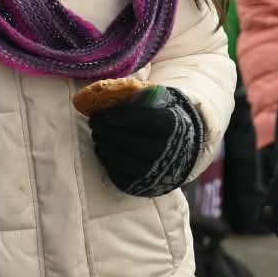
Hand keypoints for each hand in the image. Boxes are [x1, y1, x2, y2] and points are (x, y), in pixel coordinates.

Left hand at [87, 85, 204, 196]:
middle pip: (132, 142)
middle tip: (94, 122)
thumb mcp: (160, 102)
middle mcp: (167, 152)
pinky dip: (107, 162)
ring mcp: (155, 172)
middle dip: (108, 132)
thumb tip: (108, 90)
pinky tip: (102, 149)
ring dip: (105, 146)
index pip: (147, 122)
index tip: (104, 114)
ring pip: (124, 161)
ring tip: (97, 134)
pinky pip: (120, 176)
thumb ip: (140, 96)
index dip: (123, 118)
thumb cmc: (163, 118)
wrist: (183, 147)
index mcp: (173, 127)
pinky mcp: (144, 185)